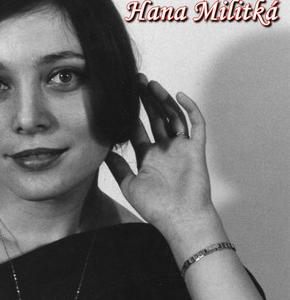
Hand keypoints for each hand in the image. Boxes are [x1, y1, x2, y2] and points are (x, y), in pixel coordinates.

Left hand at [106, 75, 215, 239]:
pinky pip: (196, 124)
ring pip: (173, 117)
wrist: (180, 219)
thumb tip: (102, 151)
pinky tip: (178, 96)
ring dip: (163, 100)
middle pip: (155, 118)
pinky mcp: (196, 149)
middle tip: (136, 81)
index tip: (121, 98)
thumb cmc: (156, 207)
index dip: (130, 114)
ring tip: (151, 84)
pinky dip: (190, 109)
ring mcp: (181, 148)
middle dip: (146, 100)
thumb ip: (117, 167)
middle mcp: (165, 150)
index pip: (138, 129)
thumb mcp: (129, 185)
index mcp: (148, 157)